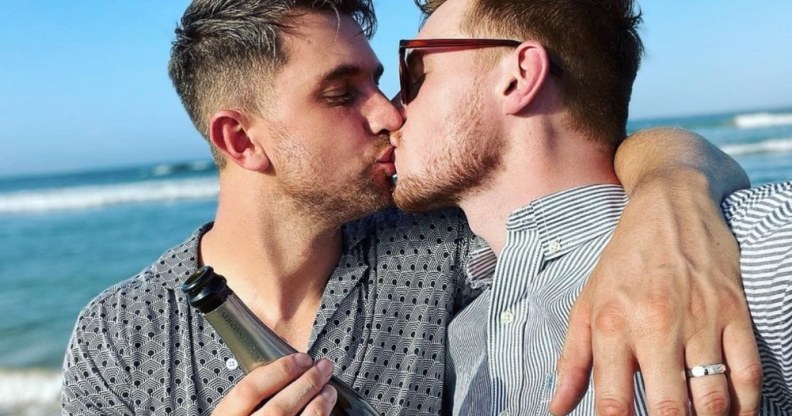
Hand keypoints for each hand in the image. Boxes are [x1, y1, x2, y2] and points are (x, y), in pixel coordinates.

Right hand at [213, 353, 336, 415]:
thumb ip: (246, 405)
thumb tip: (281, 376)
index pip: (249, 390)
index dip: (278, 370)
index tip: (299, 359)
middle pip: (280, 406)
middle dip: (307, 382)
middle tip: (323, 367)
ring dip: (319, 403)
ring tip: (329, 389)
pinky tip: (326, 412)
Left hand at [549, 174, 761, 414]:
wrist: (669, 206)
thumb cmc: (623, 261)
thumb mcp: (587, 302)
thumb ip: (572, 358)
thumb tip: (555, 406)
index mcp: (611, 324)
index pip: (612, 400)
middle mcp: (654, 324)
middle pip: (666, 407)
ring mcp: (698, 318)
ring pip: (711, 397)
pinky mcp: (734, 311)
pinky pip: (747, 371)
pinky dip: (745, 404)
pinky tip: (735, 415)